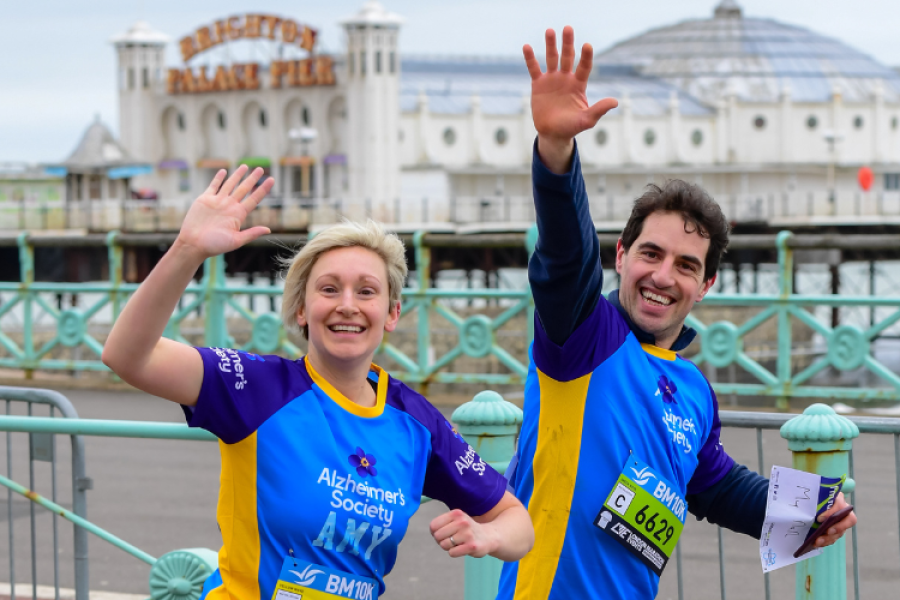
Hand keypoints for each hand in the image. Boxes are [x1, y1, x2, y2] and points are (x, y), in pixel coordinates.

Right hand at [175, 165, 274, 258]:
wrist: (194, 244)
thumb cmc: (215, 245)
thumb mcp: (236, 240)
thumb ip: (251, 234)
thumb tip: (268, 230)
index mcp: (238, 215)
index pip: (254, 199)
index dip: (263, 189)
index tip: (272, 179)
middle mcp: (230, 206)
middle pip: (244, 189)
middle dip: (252, 178)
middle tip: (260, 169)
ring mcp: (218, 201)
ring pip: (230, 184)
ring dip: (237, 175)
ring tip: (245, 166)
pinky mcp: (205, 199)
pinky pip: (213, 186)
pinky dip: (218, 178)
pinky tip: (224, 171)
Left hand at [430, 509, 498, 558]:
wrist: (488, 537)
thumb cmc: (466, 529)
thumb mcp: (455, 520)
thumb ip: (441, 524)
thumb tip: (433, 532)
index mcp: (456, 513)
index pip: (433, 526)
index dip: (435, 532)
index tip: (444, 533)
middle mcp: (462, 522)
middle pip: (437, 536)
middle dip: (441, 540)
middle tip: (451, 539)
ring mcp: (468, 534)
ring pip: (444, 545)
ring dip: (448, 547)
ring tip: (458, 543)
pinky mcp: (472, 546)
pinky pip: (452, 553)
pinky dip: (454, 553)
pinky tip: (463, 548)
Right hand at [523, 26, 617, 171]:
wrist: (553, 133)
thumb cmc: (572, 127)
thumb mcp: (587, 120)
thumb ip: (599, 109)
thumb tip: (615, 102)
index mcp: (579, 84)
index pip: (584, 67)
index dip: (585, 56)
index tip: (587, 45)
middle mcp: (566, 78)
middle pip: (568, 56)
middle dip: (568, 43)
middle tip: (568, 28)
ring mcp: (552, 79)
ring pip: (552, 58)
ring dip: (551, 45)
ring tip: (550, 30)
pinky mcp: (538, 84)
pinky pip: (534, 68)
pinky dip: (530, 58)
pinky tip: (527, 46)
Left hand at [813, 492, 856, 548]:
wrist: (809, 503)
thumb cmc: (813, 498)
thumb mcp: (814, 497)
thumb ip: (815, 499)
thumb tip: (812, 510)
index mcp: (838, 499)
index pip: (840, 504)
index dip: (832, 512)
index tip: (819, 518)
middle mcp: (843, 510)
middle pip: (848, 520)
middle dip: (838, 527)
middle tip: (827, 531)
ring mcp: (841, 522)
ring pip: (840, 532)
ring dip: (829, 538)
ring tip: (817, 541)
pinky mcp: (835, 531)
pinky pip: (834, 538)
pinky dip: (826, 541)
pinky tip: (817, 543)